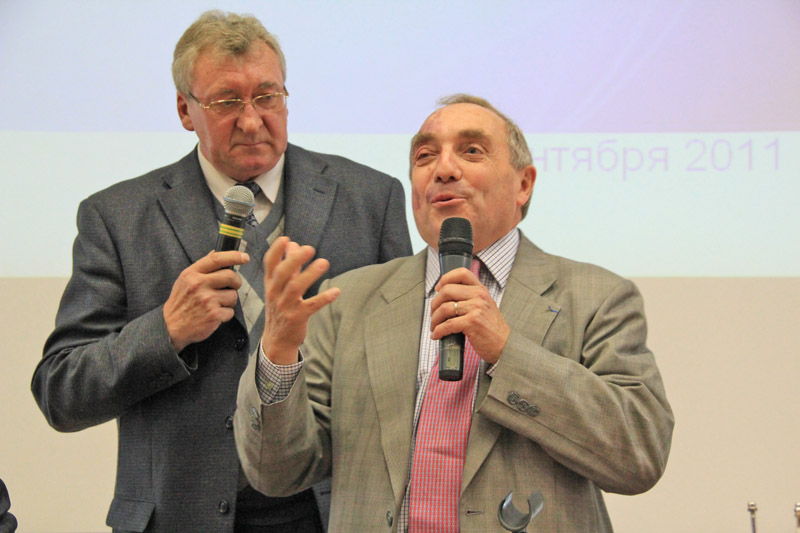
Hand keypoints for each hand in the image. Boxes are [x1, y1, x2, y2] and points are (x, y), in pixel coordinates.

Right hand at [163, 251, 249, 352]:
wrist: (171, 326)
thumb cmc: (181, 302)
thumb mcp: (185, 280)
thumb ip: (201, 268)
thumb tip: (215, 253)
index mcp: (192, 274)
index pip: (216, 259)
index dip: (233, 256)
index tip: (244, 257)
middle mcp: (199, 285)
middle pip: (230, 276)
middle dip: (236, 282)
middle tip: (232, 286)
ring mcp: (207, 300)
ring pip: (233, 295)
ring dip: (229, 301)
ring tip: (217, 304)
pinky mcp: (214, 314)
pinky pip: (231, 311)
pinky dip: (225, 314)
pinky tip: (214, 315)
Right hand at [262, 237, 340, 364]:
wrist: (277, 339)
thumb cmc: (281, 307)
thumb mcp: (281, 286)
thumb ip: (290, 266)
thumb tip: (293, 244)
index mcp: (271, 283)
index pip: (269, 264)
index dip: (276, 251)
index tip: (285, 238)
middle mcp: (275, 293)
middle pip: (282, 273)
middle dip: (294, 260)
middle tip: (309, 248)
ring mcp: (285, 306)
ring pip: (295, 288)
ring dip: (310, 274)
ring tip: (324, 262)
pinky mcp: (297, 318)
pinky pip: (311, 306)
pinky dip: (324, 298)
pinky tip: (336, 291)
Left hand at [430, 267, 509, 363]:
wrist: (505, 344)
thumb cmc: (491, 327)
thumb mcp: (484, 305)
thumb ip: (470, 297)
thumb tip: (445, 296)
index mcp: (481, 289)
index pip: (461, 273)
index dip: (445, 278)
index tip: (438, 289)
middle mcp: (479, 296)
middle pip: (446, 291)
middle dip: (434, 304)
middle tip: (433, 314)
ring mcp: (476, 308)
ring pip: (444, 308)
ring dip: (434, 319)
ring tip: (434, 327)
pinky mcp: (472, 322)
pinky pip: (447, 324)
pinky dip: (438, 331)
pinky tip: (436, 335)